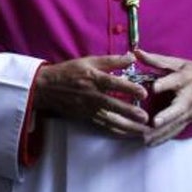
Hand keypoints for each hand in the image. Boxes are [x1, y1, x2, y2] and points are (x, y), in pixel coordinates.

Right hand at [32, 53, 149, 135]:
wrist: (46, 87)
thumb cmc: (69, 72)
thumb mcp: (88, 61)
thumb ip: (111, 60)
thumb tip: (132, 57)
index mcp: (93, 78)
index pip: (113, 83)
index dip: (128, 88)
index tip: (143, 93)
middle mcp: (92, 95)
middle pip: (113, 104)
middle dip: (129, 112)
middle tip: (145, 117)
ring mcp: (89, 108)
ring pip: (110, 119)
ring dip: (127, 126)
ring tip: (143, 131)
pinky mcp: (86, 117)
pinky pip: (104, 126)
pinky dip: (117, 131)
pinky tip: (129, 134)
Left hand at [135, 49, 191, 146]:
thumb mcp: (179, 63)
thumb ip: (157, 60)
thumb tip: (135, 52)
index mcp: (185, 79)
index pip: (175, 81)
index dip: (165, 83)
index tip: (155, 87)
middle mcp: (188, 97)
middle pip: (178, 108)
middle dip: (168, 116)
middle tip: (156, 123)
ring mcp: (189, 111)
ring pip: (176, 123)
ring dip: (161, 132)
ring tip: (146, 139)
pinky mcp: (188, 120)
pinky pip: (175, 130)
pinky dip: (163, 138)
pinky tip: (150, 144)